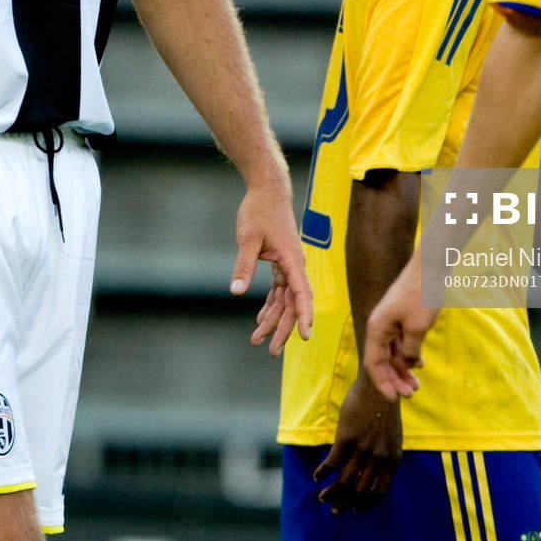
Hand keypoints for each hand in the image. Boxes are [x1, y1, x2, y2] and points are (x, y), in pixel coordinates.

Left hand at [233, 178, 313, 354]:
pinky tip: (260, 319)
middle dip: (283, 328)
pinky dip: (270, 305)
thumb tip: (236, 291)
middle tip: (271, 351)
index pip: (302, 294)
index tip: (305, 336)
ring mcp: (288, 265)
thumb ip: (243, 265)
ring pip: (285, 300)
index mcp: (292, 261)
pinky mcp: (280, 262)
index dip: (304, 316)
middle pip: (292, 303)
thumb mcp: (248, 237)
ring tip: (258, 340)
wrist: (267, 190)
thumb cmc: (259, 210)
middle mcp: (294, 266)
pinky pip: (279, 290)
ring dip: (273, 319)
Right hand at [315, 377, 401, 512]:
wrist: (378, 386)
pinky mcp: (346, 439)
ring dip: (331, 493)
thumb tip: (370, 475)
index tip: (356, 509)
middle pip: (360, 491)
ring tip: (322, 498)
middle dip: (346, 504)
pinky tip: (316, 475)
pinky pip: (331, 463)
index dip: (367, 504)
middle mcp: (378, 458)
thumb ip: (384, 457)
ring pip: (344, 482)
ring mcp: (362, 449)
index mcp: (393, 459)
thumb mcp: (391, 437)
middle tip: (336, 509)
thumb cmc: (384, 410)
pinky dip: (322, 473)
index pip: (380, 493)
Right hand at [361, 261, 436, 399]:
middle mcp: (380, 326)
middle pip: (382, 360)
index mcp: (377, 328)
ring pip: (392, 352)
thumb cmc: (422, 294)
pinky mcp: (401, 316)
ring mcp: (390, 320)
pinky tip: (419, 365)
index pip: (373, 364)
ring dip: (403, 369)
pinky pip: (401, 342)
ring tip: (416, 385)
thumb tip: (407, 364)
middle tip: (411, 394)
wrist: (430, 265)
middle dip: (395, 379)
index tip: (396, 399)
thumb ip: (409, 351)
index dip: (383, 383)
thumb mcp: (418, 328)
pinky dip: (408, 355)